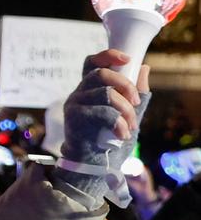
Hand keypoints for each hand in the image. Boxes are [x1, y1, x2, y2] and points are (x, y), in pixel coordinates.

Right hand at [61, 49, 150, 163]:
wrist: (92, 163)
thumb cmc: (108, 139)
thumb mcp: (127, 113)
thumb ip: (135, 93)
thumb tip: (144, 68)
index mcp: (90, 88)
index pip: (93, 62)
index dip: (108, 56)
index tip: (127, 60)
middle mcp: (79, 92)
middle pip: (102, 74)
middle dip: (126, 86)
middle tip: (136, 103)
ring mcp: (74, 104)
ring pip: (105, 93)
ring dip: (125, 110)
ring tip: (131, 125)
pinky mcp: (74, 118)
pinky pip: (102, 112)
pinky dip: (118, 124)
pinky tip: (122, 134)